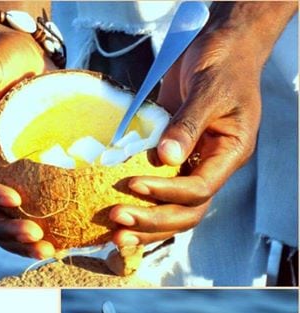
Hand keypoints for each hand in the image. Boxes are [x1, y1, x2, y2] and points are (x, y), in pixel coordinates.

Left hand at [109, 25, 261, 245]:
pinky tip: (117, 216)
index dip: (166, 192)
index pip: (201, 189)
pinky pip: (159, 193)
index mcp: (229, 154)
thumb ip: (188, 123)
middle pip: (187, 212)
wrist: (218, 48)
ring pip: (174, 211)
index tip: (133, 184)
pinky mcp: (173, 162)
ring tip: (114, 233)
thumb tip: (166, 158)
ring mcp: (192, 167)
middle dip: (152, 220)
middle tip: (117, 219)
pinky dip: (141, 207)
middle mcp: (212, 168)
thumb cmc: (221, 64)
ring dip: (145, 225)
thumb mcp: (208, 89)